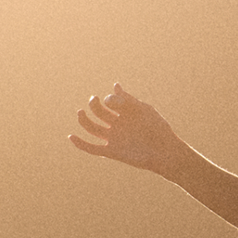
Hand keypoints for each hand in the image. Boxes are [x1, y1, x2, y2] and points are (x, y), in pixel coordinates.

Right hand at [69, 84, 191, 173]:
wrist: (165, 151)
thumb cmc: (158, 128)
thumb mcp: (143, 110)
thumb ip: (128, 100)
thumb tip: (114, 86)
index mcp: (125, 113)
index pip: (109, 102)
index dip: (108, 98)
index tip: (114, 100)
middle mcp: (118, 125)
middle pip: (98, 113)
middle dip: (93, 105)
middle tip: (94, 100)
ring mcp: (114, 138)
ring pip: (92, 128)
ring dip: (84, 120)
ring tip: (80, 112)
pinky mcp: (112, 152)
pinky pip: (93, 148)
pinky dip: (81, 144)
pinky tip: (71, 136)